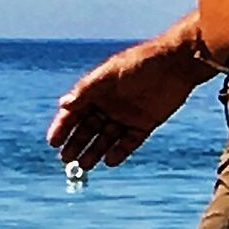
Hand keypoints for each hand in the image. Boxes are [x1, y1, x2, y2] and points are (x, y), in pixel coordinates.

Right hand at [47, 36, 212, 171]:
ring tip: (83, 166)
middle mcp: (109, 104)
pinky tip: (109, 161)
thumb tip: (64, 104)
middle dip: (76, 143)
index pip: (74, 111)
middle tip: (66, 160)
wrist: (176, 64)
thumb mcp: (110, 75)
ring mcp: (126, 115)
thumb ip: (87, 90)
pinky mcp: (144, 124)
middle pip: (88, 128)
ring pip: (106, 138)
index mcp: (97, 89)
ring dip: (94, 151)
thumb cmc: (140, 63)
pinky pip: (129, 142)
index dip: (63, 126)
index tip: (53, 142)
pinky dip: (119, 152)